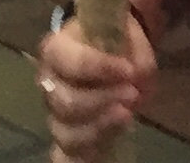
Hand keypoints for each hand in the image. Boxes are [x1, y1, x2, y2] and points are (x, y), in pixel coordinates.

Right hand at [37, 7, 154, 159]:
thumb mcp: (128, 38)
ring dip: (101, 126)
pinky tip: (114, 137)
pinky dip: (89, 153)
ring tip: (128, 115)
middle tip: (133, 93)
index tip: (128, 70)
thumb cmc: (112, 47)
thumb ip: (137, 52)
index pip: (67, 60)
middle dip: (103, 99)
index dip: (97, 66)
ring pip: (68, 134)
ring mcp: (56, 116)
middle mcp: (50, 85)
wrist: (106, 66)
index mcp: (57, 51)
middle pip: (66, 102)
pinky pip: (68, 157)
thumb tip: (139, 74)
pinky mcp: (67, 142)